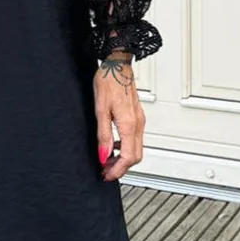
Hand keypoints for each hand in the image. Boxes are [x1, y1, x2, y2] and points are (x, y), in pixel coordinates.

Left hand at [93, 51, 144, 180]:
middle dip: (121, 168)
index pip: (128, 157)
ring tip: (107, 161)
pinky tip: (112, 146)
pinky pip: (134, 139)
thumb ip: (103, 135)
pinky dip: (125, 148)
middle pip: (135, 157)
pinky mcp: (137, 117)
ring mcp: (139, 121)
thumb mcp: (100, 110)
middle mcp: (138, 124)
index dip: (117, 170)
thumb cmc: (108, 82)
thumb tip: (103, 156)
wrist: (117, 65)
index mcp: (129, 124)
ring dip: (123, 159)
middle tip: (105, 171)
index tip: (106, 175)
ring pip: (136, 149)